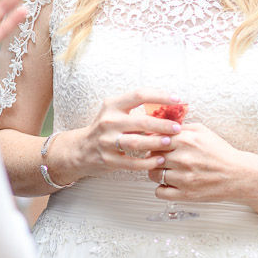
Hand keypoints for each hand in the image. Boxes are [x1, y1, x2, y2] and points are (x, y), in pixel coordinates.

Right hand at [49, 91, 183, 183]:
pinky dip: (147, 162)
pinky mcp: (108, 159)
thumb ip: (136, 110)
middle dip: (162, 124)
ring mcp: (107, 141)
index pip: (139, 95)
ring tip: (169, 142)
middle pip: (140, 121)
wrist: (80, 150)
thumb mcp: (115, 113)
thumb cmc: (105, 129)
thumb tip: (168, 109)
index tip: (177, 99)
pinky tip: (159, 160)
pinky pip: (132, 162)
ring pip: (136, 142)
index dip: (160, 96)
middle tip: (177, 127)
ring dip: (155, 143)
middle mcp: (108, 121)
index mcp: (112, 105)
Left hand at [148, 122, 253, 203]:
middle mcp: (183, 158)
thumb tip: (161, 126)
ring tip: (166, 171)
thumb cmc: (220, 153)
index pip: (155, 139)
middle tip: (161, 158)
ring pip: (152, 174)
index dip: (152, 141)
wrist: (237, 175)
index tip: (155, 145)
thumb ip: (181, 127)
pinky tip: (170, 184)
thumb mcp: (203, 131)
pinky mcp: (185, 194)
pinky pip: (159, 192)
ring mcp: (183, 178)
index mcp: (186, 140)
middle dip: (153, 156)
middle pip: (151, 156)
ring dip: (156, 172)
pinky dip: (161, 188)